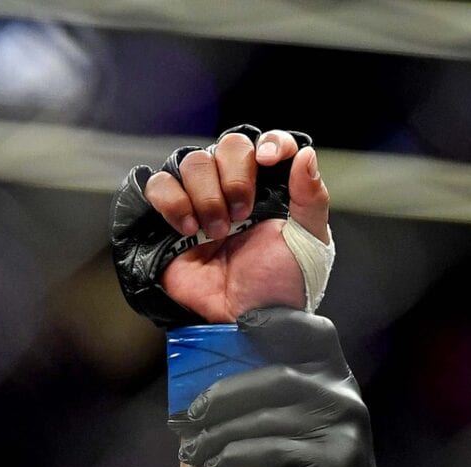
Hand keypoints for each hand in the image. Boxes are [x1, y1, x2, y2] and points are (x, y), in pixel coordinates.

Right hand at [147, 128, 331, 323]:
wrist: (247, 320)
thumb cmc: (281, 285)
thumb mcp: (309, 242)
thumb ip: (312, 197)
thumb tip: (307, 154)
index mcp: (271, 188)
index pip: (269, 143)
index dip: (271, 143)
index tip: (269, 161)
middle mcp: (235, 187)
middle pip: (229, 145)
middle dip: (235, 178)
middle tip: (241, 215)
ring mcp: (201, 200)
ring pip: (192, 161)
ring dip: (206, 196)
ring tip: (217, 233)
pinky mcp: (169, 218)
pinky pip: (158, 185)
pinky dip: (172, 201)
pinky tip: (188, 229)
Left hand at [176, 308, 407, 466]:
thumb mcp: (302, 430)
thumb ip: (276, 399)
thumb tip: (205, 384)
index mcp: (338, 378)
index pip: (312, 331)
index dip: (275, 321)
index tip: (238, 329)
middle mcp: (346, 394)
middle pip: (275, 377)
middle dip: (223, 396)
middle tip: (186, 420)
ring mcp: (346, 426)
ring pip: (268, 415)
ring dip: (219, 433)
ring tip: (191, 453)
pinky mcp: (339, 461)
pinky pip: (274, 449)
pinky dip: (236, 457)